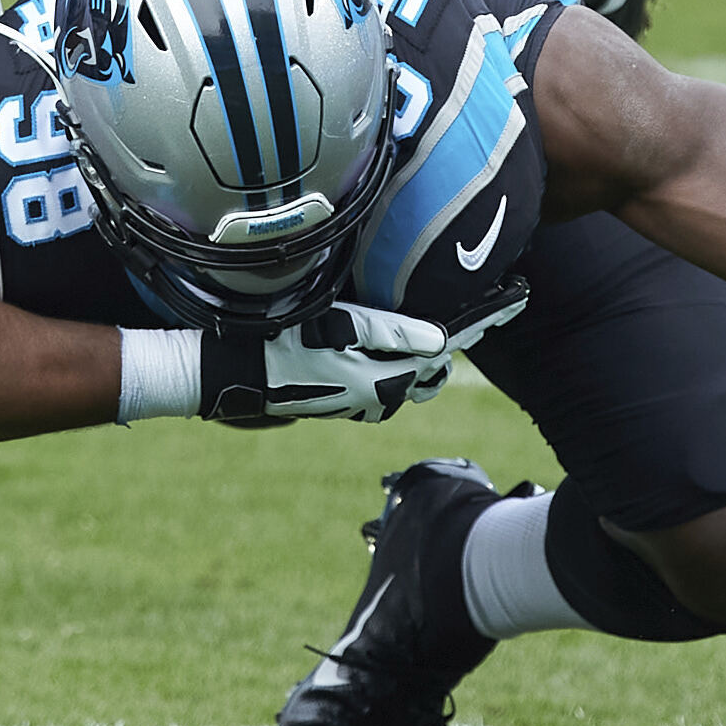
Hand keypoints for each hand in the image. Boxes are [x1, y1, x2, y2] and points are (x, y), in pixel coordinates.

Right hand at [201, 304, 448, 422]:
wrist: (245, 372)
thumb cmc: (291, 340)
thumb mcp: (344, 326)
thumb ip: (394, 333)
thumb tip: (442, 341)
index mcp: (382, 383)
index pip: (435, 359)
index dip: (459, 336)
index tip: (480, 317)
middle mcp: (376, 403)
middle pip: (426, 377)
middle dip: (437, 352)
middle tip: (444, 321)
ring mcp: (358, 408)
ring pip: (405, 387)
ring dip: (414, 363)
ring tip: (413, 335)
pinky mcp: (343, 407)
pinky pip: (382, 392)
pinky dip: (392, 372)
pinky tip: (382, 353)